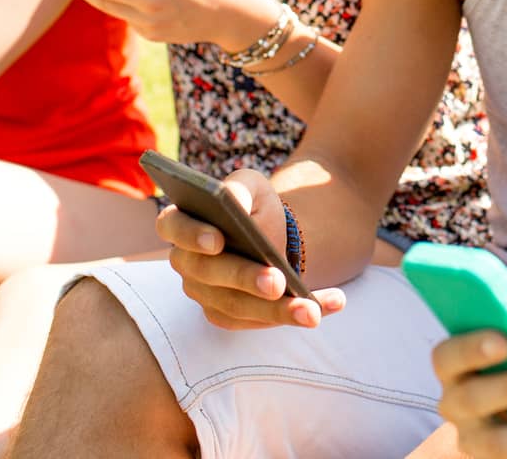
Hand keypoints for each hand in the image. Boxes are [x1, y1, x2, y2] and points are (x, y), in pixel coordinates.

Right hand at [156, 168, 345, 330]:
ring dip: (278, 310)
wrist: (271, 234)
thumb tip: (233, 202)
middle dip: (246, 279)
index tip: (219, 240)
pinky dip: (296, 313)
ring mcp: (204, 294)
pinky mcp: (228, 316)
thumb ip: (239, 188)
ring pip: (237, 306)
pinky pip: (260, 320)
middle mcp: (187, 262)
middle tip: (278, 281)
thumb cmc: (253, 205)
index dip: (192, 234)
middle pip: (210, 274)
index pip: (173, 226)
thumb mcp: (251, 186)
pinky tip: (333, 303)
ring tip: (313, 310)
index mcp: (181, 221)